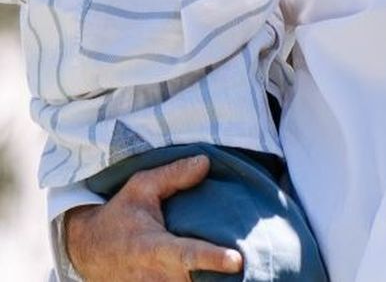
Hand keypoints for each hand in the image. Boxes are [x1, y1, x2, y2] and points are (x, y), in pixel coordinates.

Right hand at [64, 155, 241, 280]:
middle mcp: (155, 277)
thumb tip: (206, 162)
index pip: (187, 256)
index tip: (237, 261)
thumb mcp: (140, 188)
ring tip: (239, 272)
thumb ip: (173, 175)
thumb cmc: (118, 216)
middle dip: (219, 275)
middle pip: (196, 281)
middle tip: (253, 264)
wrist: (86, 250)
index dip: (212, 259)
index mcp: (153, 248)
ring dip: (211, 280)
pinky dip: (200, 281)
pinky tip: (216, 273)